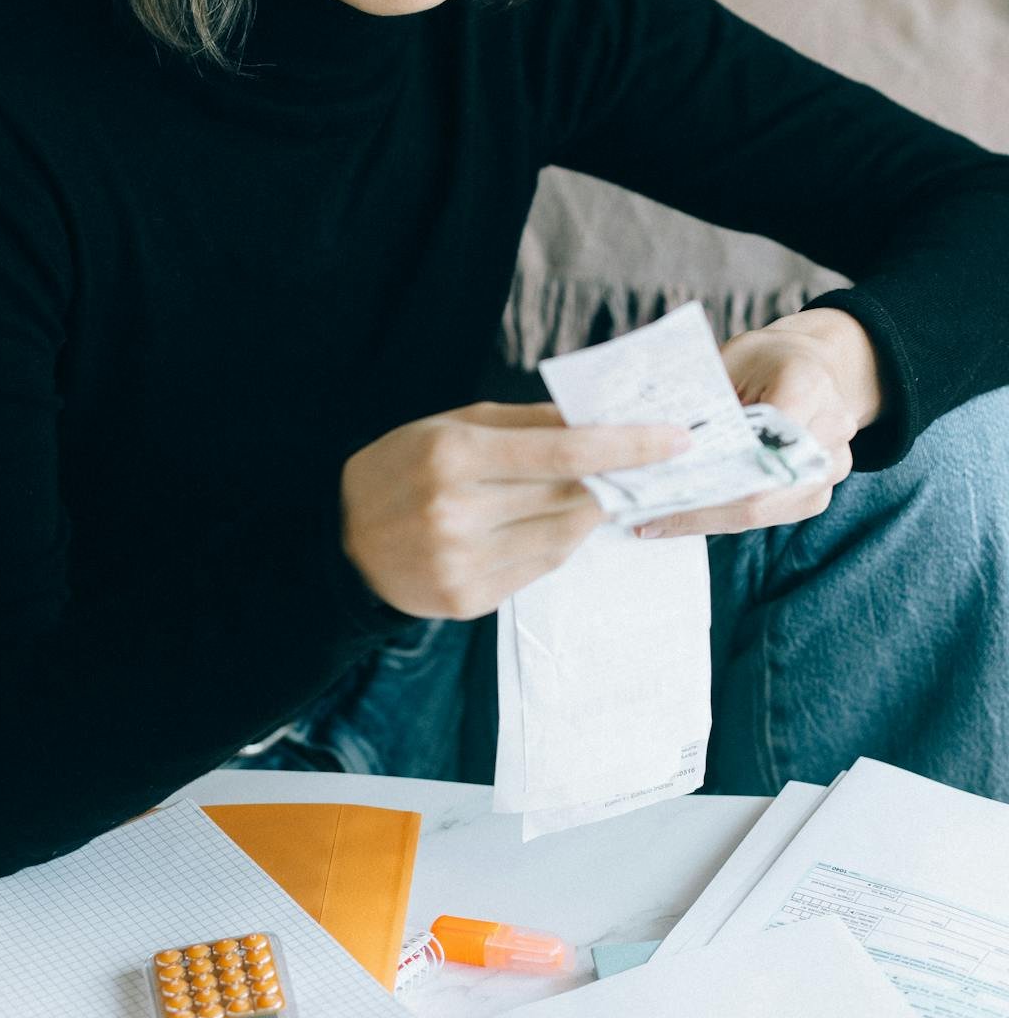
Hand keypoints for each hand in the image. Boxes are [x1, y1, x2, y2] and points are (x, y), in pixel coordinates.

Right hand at [341, 401, 692, 618]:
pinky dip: (556, 542)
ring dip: (587, 512)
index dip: (628, 447)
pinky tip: (544, 524)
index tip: (677, 438)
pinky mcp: (470, 600)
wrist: (341, 545)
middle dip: (615, 480)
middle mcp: (459, 514)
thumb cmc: (401, 469)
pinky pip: (540, 568)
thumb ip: (525, 423)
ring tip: (592, 492)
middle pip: (571, 496)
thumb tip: (599, 416)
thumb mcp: (450, 425)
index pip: (563, 451)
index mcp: (455, 456)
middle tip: (650, 463)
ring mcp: (464, 564)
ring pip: (564, 538)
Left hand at [634, 310, 874, 540]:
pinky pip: (767, 515)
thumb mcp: (730, 359)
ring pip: (762, 511)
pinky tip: (683, 516)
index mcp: (808, 387)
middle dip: (699, 507)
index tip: (661, 484)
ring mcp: (831, 467)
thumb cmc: (764, 358)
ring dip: (706, 518)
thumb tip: (656, 443)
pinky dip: (723, 517)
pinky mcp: (817, 491)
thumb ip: (706, 399)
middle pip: (761, 490)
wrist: (812, 364)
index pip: (760, 445)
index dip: (711, 473)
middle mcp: (830, 431)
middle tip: (645, 516)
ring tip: (655, 520)